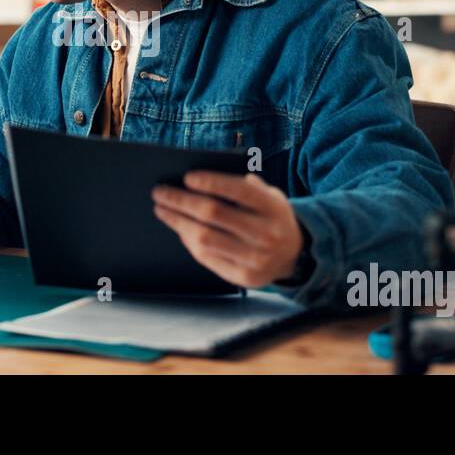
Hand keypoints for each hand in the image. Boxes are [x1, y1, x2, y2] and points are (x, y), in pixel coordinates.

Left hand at [152, 171, 303, 288]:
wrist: (294, 255)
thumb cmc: (270, 216)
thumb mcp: (268, 196)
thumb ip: (241, 186)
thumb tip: (196, 181)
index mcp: (273, 207)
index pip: (239, 190)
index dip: (211, 182)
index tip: (186, 177)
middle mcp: (267, 233)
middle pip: (214, 214)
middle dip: (182, 201)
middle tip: (160, 192)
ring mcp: (256, 258)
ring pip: (205, 238)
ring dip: (178, 222)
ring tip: (162, 210)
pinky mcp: (244, 277)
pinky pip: (207, 257)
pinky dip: (189, 241)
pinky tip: (180, 229)